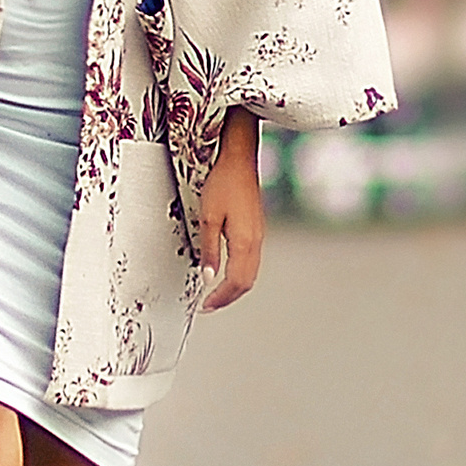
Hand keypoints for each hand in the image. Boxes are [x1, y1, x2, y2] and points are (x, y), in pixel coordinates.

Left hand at [197, 107, 264, 311]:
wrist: (239, 160)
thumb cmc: (223, 183)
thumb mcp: (208, 217)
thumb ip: (209, 249)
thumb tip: (207, 275)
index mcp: (245, 241)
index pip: (236, 281)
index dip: (221, 297)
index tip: (206, 305)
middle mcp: (256, 241)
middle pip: (247, 282)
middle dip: (229, 297)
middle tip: (210, 304)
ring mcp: (259, 235)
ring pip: (251, 273)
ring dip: (235, 287)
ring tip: (216, 294)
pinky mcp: (256, 229)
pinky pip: (251, 261)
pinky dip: (240, 274)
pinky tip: (227, 272)